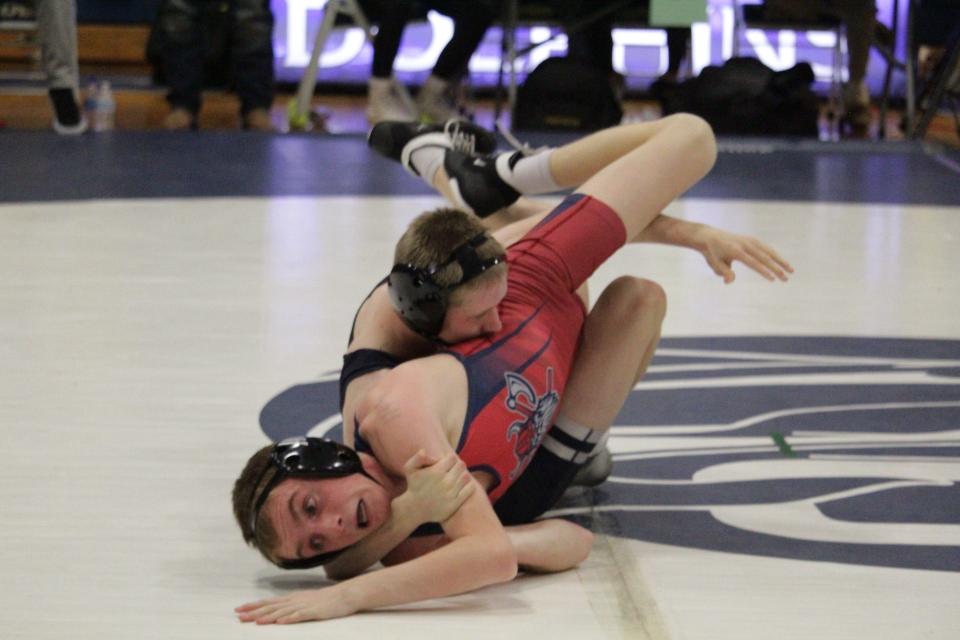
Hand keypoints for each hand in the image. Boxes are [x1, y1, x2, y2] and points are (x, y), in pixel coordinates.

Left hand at [235, 586, 353, 624]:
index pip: (268, 602)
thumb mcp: (305, 600)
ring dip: (268, 617)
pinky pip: (300, 616)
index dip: (253, 605)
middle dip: (255, 612)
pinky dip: (290, 619)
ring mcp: (304, 606)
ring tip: (256, 622)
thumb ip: (291, 605)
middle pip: (272, 606)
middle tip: (240, 617)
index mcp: (291, 598)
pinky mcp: (314, 612)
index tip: (238, 609)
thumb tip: (276, 612)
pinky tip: (281, 623)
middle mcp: (295, 601)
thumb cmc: (325, 599)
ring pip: (283, 612)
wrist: (345, 595)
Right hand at [402, 450, 474, 523]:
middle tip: (452, 470)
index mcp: (436, 471)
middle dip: (457, 466)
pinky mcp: (455, 503)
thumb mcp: (409, 469)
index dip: (449, 459)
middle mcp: (445, 482)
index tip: (446, 464)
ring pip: (466, 476)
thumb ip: (418, 457)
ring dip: (462, 475)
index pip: (452, 458)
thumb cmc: (413, 486)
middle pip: (461, 465)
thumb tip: (425, 450)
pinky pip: (470, 489)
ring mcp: (451, 493)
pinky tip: (462, 486)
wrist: (414, 509)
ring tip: (456, 478)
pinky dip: (469, 485)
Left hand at [695, 227, 793, 283]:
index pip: (753, 262)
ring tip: (791, 271)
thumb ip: (723, 272)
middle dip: (776, 269)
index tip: (773, 279)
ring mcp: (750, 240)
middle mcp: (745, 244)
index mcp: (736, 250)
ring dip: (781, 261)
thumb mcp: (714, 264)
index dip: (763, 271)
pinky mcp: (753, 240)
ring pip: (769, 251)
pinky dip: (776, 255)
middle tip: (786, 279)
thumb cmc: (712, 253)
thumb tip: (730, 281)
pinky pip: (767, 248)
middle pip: (764, 257)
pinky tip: (783, 264)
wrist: (710, 236)